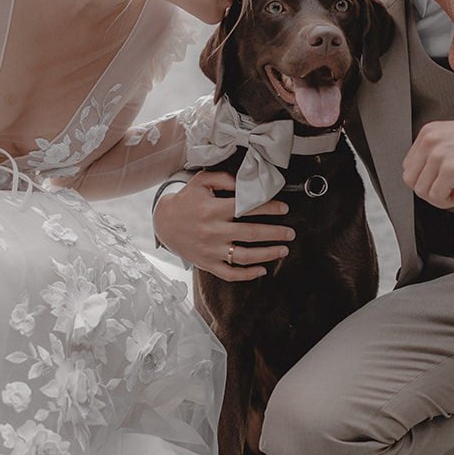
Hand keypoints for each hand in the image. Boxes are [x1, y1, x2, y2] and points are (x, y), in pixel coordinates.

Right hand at [154, 170, 293, 279]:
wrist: (163, 223)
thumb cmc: (186, 201)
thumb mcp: (201, 182)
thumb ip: (224, 179)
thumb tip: (245, 184)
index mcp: (213, 210)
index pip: (247, 208)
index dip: (268, 208)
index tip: (284, 209)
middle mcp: (213, 231)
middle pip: (251, 233)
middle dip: (275, 233)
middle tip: (290, 233)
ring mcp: (210, 250)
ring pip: (244, 256)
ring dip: (267, 254)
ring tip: (283, 250)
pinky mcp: (207, 264)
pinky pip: (230, 274)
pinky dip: (248, 274)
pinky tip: (262, 270)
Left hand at [403, 116, 453, 207]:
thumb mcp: (453, 137)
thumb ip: (437, 152)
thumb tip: (428, 176)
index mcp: (428, 133)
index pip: (409, 165)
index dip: (423, 179)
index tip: (437, 182)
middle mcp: (430, 142)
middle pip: (411, 179)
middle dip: (427, 191)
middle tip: (444, 192)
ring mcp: (439, 155)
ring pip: (421, 190)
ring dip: (437, 198)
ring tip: (453, 194)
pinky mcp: (451, 169)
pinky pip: (436, 196)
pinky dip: (446, 202)